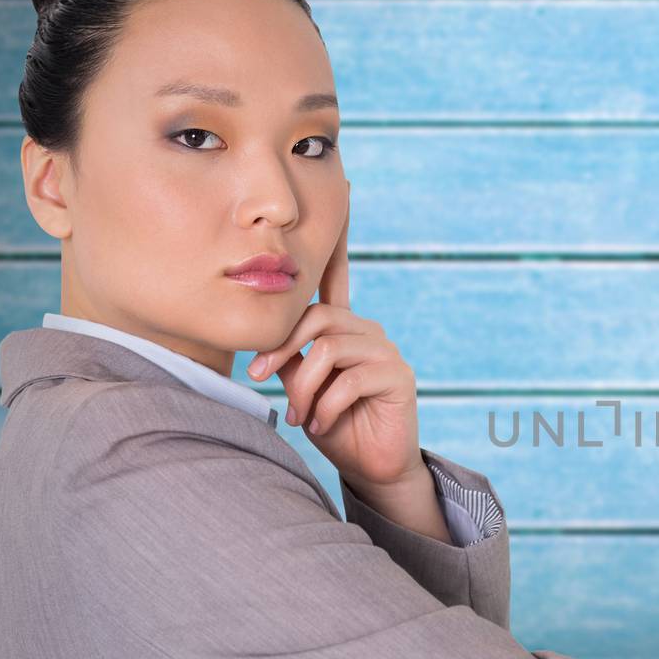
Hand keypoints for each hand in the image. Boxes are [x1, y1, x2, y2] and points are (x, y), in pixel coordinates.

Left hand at [246, 180, 427, 496]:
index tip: (342, 192)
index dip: (335, 242)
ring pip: (330, 347)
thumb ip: (289, 357)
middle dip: (283, 347)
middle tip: (259, 376)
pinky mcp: (399, 377)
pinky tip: (320, 422)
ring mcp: (386, 351)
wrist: (372, 467)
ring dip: (304, 384)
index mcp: (343, 327)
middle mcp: (368, 331)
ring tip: (298, 412)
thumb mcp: (299, 386)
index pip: (335, 280)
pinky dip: (326, 403)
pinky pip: (351, 377)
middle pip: (318, 317)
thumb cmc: (332, 424)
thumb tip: (264, 339)